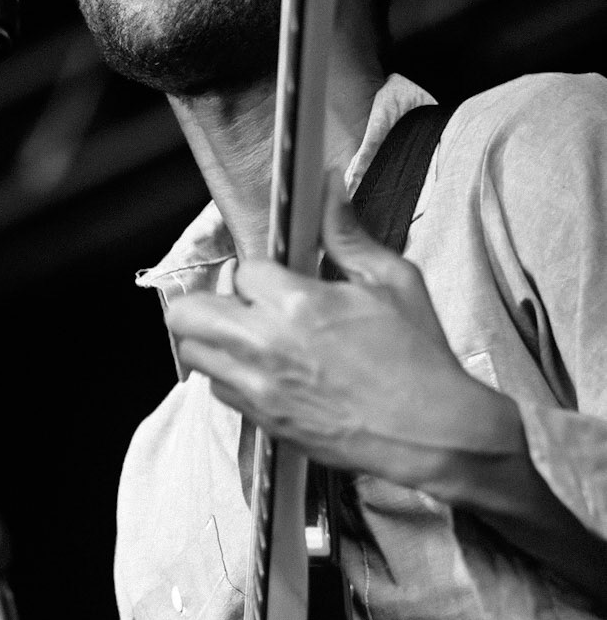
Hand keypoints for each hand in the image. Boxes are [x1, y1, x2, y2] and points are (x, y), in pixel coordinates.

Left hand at [165, 179, 523, 491]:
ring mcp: (258, 388)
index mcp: (299, 304)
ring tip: (249, 335)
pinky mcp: (261, 421)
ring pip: (194, 354)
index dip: (259, 271)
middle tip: (240, 301)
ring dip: (213, 338)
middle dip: (208, 299)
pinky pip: (217, 391)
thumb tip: (328, 187)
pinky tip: (264, 370)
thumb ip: (347, 235)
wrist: (431, 432)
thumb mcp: (392, 282)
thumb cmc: (418, 359)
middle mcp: (266, 346)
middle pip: (188, 313)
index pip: (243, 269)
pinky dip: (230, 376)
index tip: (279, 279)